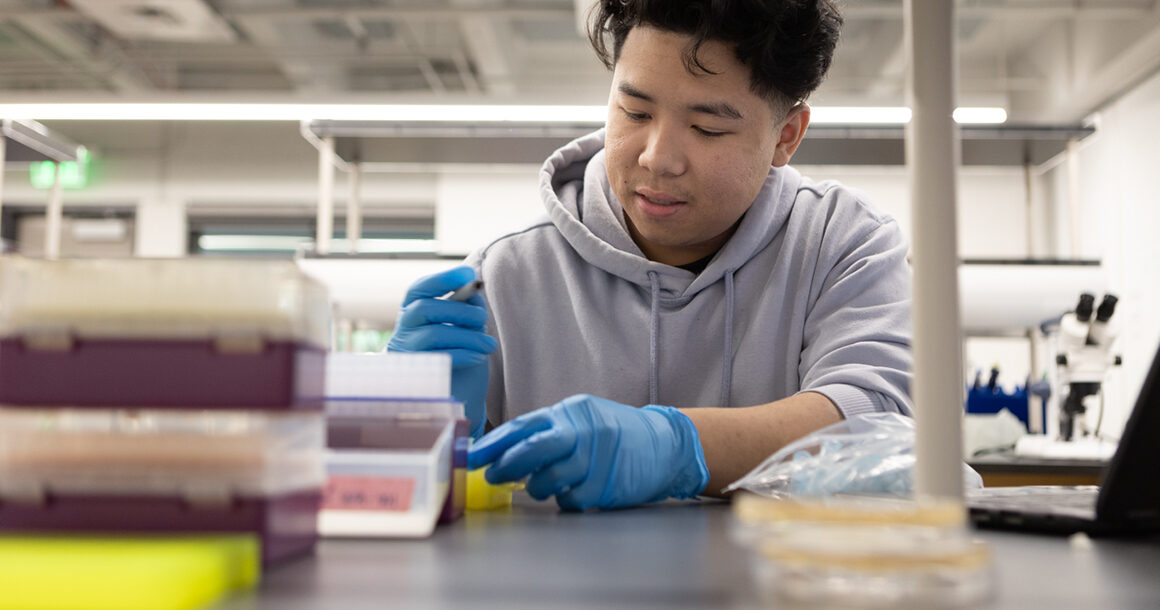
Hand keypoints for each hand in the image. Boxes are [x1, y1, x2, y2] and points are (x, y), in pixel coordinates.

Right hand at [388, 266, 496, 437]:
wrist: (454, 398)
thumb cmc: (458, 357)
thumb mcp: (462, 329)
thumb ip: (465, 307)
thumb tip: (472, 288)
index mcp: (412, 314)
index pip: (418, 289)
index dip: (442, 278)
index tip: (468, 273)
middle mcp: (402, 332)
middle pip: (424, 309)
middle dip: (459, 310)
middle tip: (483, 320)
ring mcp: (406, 355)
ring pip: (434, 334)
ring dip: (468, 336)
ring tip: (489, 345)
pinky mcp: (415, 376)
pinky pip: (439, 359)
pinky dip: (464, 354)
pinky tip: (479, 357)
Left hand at [467, 394, 709, 510]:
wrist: (665, 445)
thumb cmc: (617, 432)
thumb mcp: (583, 419)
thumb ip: (549, 430)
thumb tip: (505, 450)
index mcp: (571, 412)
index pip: (524, 426)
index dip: (494, 443)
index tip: (472, 456)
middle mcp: (583, 432)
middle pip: (533, 450)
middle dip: (506, 466)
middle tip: (491, 477)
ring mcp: (596, 460)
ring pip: (548, 480)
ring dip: (537, 488)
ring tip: (541, 485)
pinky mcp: (605, 487)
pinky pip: (570, 499)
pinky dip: (564, 498)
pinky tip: (572, 490)